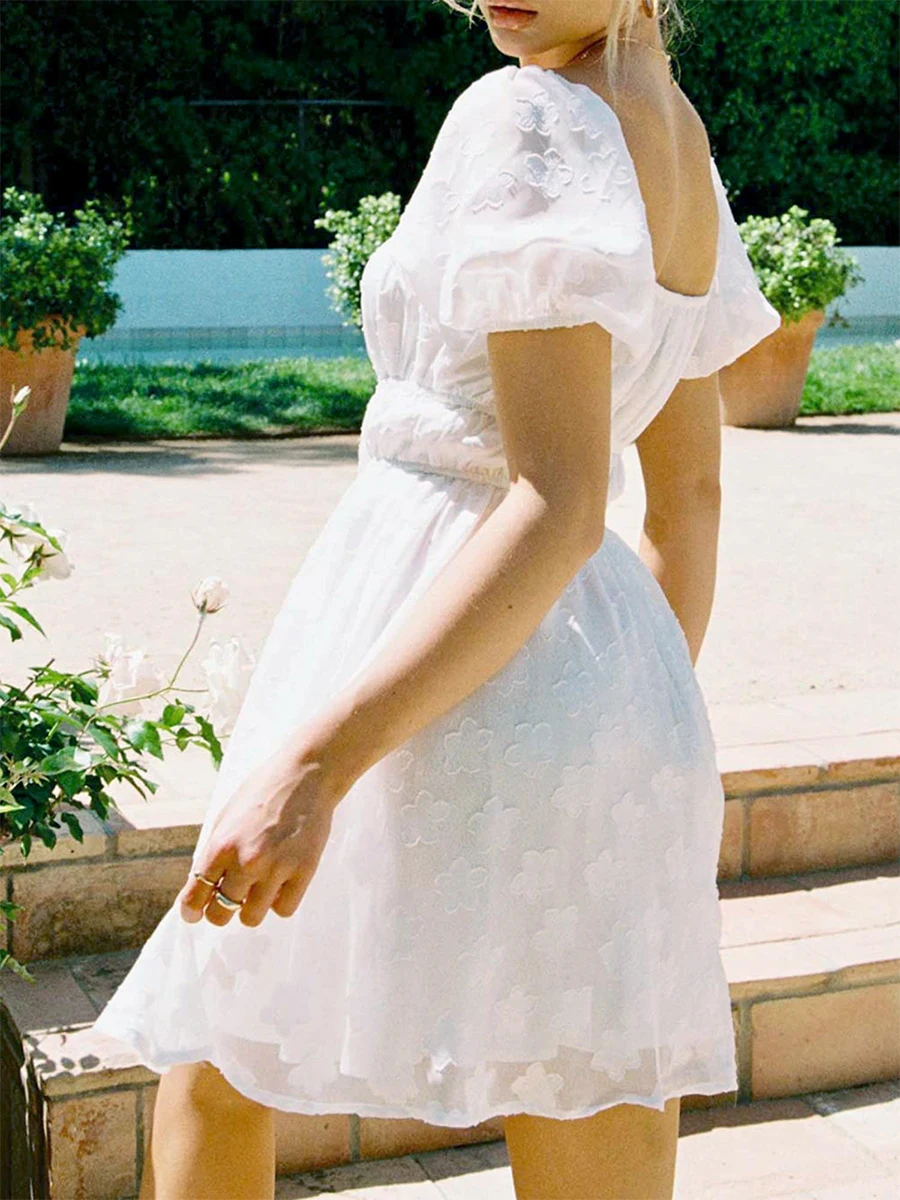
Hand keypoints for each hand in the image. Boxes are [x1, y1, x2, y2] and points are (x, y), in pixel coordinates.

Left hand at [178, 742, 345, 927]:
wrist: (306, 775)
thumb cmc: (263, 792)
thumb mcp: (226, 818)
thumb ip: (214, 853)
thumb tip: (203, 887)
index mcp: (221, 845)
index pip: (194, 896)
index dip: (192, 910)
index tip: (195, 913)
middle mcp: (246, 861)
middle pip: (221, 914)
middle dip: (222, 910)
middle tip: (232, 898)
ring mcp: (276, 868)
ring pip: (252, 918)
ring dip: (252, 907)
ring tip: (260, 888)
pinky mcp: (303, 871)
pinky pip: (283, 910)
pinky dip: (280, 902)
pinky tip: (281, 883)